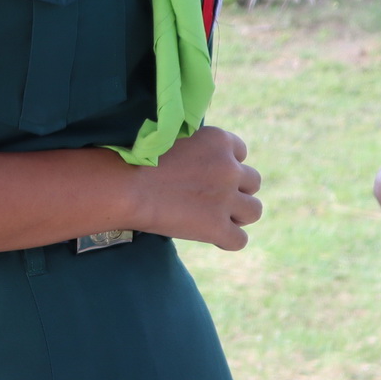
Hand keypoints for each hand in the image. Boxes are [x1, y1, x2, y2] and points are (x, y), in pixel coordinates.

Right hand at [130, 125, 261, 250]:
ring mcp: (226, 199)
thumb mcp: (176, 139)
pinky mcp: (218, 227)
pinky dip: (227, 240)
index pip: (241, 152)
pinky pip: (240, 240)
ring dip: (238, 214)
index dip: (226, 164)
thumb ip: (198, 148)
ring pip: (254, 211)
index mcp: (219, 140)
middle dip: (236, 189)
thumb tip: (205, 160)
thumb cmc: (139, 158)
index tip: (208, 173)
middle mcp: (230, 168)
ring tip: (215, 217)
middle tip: (212, 197)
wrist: (125, 186)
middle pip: (253, 182)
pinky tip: (211, 236)